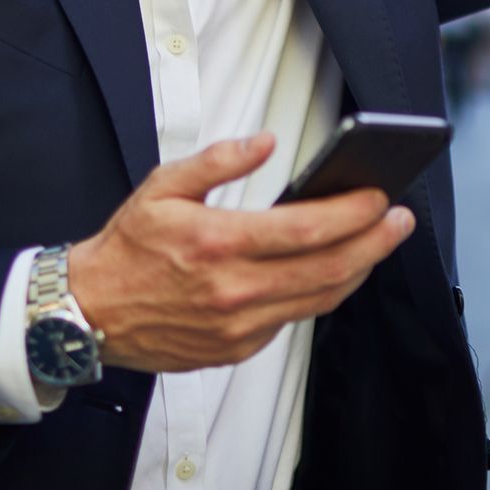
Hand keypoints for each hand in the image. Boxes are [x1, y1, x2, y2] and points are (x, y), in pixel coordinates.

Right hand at [67, 133, 414, 372]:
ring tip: (378, 243)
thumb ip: (218, 160)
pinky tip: (333, 270)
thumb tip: (264, 142)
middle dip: (375, 242)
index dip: (354, 213)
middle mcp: (234, 290)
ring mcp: (238, 325)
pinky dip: (320, 294)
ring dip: (358, 270)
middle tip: (400, 221)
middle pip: (328, 269)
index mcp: (218, 243)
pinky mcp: (237, 348)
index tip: (379, 197)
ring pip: (320, 300)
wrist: (89, 314)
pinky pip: (293, 319)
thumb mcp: (163, 186)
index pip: (307, 229)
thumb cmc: (127, 249)